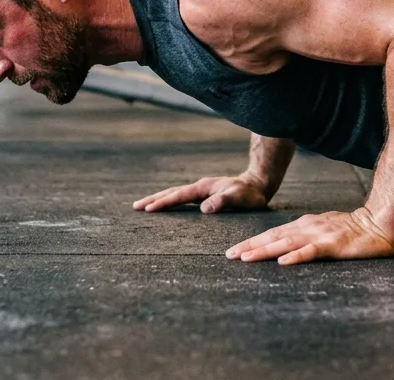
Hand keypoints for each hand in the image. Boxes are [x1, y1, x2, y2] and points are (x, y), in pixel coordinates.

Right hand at [132, 175, 270, 213]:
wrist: (258, 184)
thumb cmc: (250, 194)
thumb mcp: (238, 198)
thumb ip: (222, 201)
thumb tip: (203, 209)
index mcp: (203, 188)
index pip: (179, 196)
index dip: (163, 203)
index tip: (148, 209)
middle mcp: (199, 188)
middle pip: (171, 192)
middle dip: (153, 199)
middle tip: (135, 207)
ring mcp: (201, 191)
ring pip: (175, 194)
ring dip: (159, 199)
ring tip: (143, 206)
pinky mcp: (204, 195)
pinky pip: (182, 198)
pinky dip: (170, 201)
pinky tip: (166, 207)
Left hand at [225, 207, 393, 265]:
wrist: (379, 223)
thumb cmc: (353, 230)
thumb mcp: (324, 230)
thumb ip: (306, 236)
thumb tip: (287, 246)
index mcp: (305, 225)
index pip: (274, 234)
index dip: (253, 242)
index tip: (235, 251)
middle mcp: (308, 227)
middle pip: (274, 237)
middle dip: (250, 246)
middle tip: (229, 255)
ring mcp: (320, 235)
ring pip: (287, 244)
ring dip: (265, 251)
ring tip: (246, 258)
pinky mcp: (333, 245)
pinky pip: (311, 251)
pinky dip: (296, 256)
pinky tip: (283, 262)